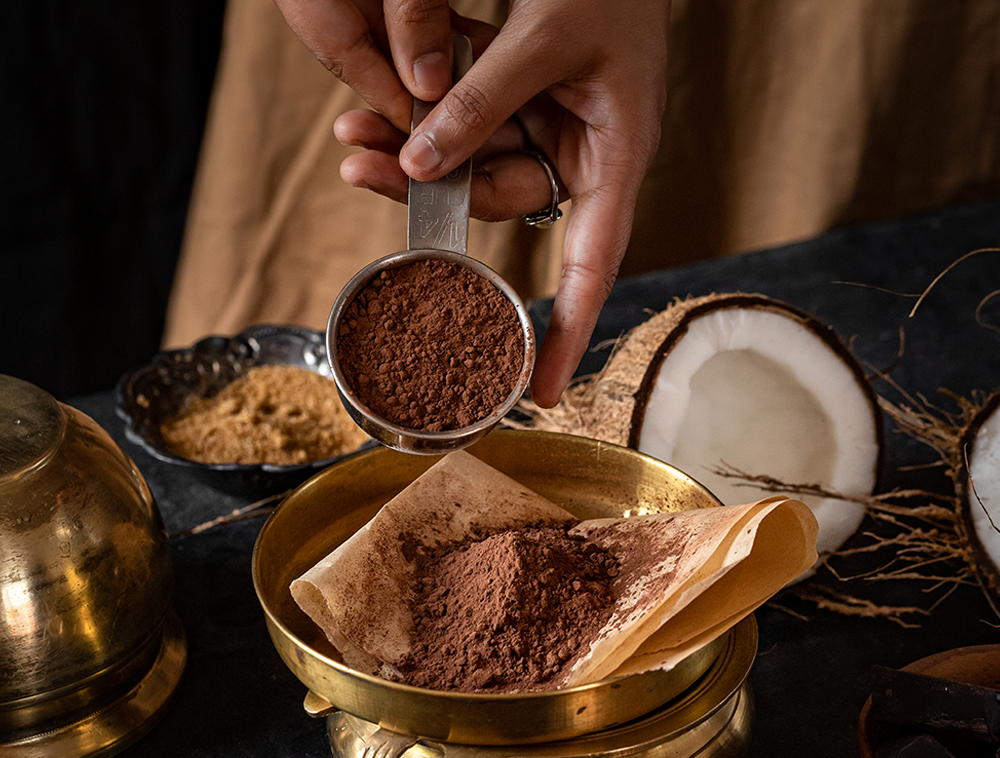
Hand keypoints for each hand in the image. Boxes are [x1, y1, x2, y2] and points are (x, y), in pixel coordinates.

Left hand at [274, 0, 671, 406]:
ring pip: (473, 157)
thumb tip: (419, 164)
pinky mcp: (523, 93)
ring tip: (351, 130)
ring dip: (411, 144)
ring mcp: (549, 124)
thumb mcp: (548, 33)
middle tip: (359, 168)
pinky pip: (469, 114)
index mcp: (616, 154)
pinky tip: (377, 104)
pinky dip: (427, 106)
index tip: (540, 392)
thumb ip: (485, 99)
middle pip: (502, 198)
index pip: (592, 264)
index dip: (565, 330)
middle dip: (431, 193)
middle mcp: (582, 151)